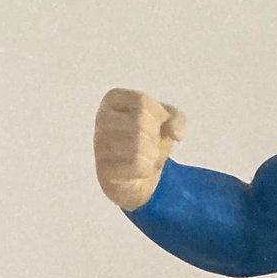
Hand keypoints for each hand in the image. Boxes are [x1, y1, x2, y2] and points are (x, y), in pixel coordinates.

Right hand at [94, 88, 186, 209]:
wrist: (136, 178)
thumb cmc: (149, 142)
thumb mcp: (167, 123)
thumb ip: (176, 119)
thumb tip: (176, 134)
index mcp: (114, 100)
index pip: (142, 102)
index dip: (159, 117)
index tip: (158, 127)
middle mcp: (102, 118)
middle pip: (140, 123)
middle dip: (155, 139)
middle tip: (152, 148)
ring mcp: (100, 143)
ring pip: (137, 146)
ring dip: (152, 156)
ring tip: (147, 159)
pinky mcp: (103, 169)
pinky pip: (135, 166)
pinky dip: (146, 170)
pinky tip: (141, 171)